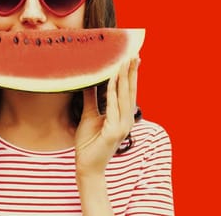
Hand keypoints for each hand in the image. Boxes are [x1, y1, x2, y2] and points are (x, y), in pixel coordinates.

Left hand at [75, 57, 139, 174]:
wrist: (87, 166)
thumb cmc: (89, 143)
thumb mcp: (89, 116)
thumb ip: (92, 99)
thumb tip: (90, 82)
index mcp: (123, 117)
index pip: (129, 92)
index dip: (131, 75)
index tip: (132, 58)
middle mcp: (126, 121)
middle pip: (130, 91)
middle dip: (131, 72)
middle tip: (133, 53)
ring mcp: (122, 127)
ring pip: (124, 97)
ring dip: (124, 78)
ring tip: (124, 61)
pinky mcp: (114, 132)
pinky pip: (113, 108)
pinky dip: (113, 94)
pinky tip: (112, 81)